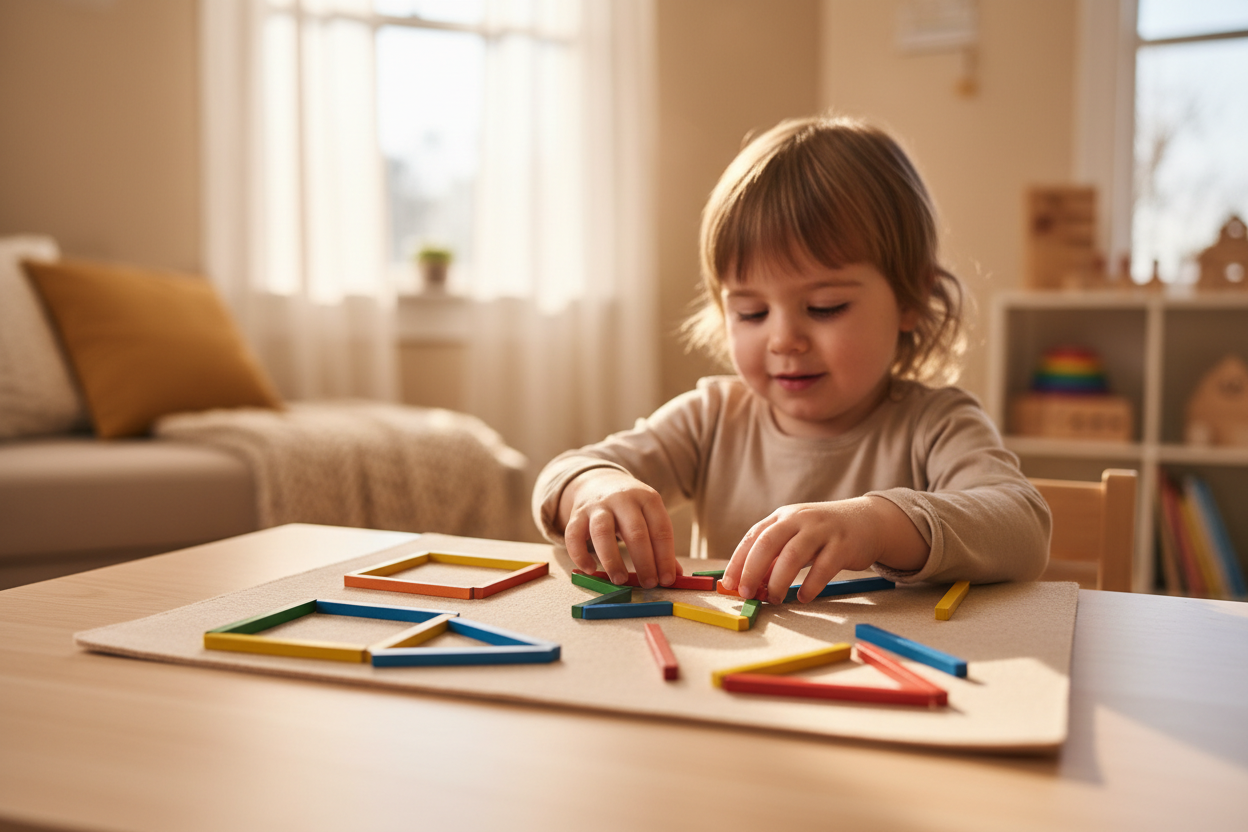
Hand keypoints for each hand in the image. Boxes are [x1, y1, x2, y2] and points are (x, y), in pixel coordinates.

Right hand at [557, 469, 680, 587]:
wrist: (599, 482)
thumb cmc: (630, 508)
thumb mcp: (649, 516)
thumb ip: (660, 544)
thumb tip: (673, 576)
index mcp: (647, 498)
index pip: (661, 529)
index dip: (665, 557)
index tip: (667, 580)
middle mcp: (623, 499)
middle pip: (635, 532)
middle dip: (644, 562)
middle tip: (648, 584)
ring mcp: (598, 505)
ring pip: (603, 532)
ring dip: (612, 560)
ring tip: (620, 580)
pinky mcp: (577, 514)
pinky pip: (574, 535)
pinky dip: (580, 555)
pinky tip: (590, 570)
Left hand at [720, 497, 927, 603]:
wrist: (867, 521)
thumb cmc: (823, 534)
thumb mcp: (795, 538)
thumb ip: (774, 557)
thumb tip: (751, 584)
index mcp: (783, 516)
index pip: (753, 537)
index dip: (738, 561)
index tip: (729, 584)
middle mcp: (799, 519)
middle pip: (768, 543)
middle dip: (752, 571)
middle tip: (747, 594)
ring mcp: (822, 530)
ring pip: (793, 555)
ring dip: (779, 582)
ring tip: (774, 600)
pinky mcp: (843, 544)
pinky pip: (823, 568)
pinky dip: (810, 585)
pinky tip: (803, 597)